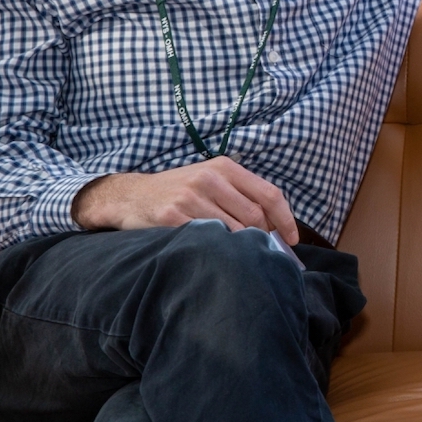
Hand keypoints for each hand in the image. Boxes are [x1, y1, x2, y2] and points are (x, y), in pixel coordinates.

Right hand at [72, 156, 299, 244]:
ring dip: (240, 246)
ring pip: (233, 229)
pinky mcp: (172, 215)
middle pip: (255, 215)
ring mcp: (191, 196)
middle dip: (263, 237)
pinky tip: (212, 252)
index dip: (285, 219)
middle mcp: (210, 178)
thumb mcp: (210, 180)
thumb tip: (275, 225)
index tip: (292, 239)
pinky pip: (207, 238)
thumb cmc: (178, 190)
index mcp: (225, 167)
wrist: (129, 195)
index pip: (269, 193)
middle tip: (261, 251)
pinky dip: (215, 248)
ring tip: (236, 254)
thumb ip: (240, 195)